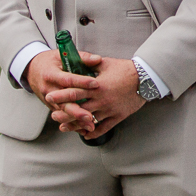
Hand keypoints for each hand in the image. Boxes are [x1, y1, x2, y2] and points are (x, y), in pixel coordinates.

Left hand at [27, 49, 144, 139]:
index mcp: (97, 86)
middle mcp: (101, 100)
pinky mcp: (117, 117)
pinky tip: (85, 134)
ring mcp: (109, 110)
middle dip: (64, 113)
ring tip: (64, 127)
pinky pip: (103, 128)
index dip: (61, 95)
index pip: (75, 92)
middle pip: (78, 109)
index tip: (50, 96)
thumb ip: (89, 64)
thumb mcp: (105, 63)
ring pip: (88, 121)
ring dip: (74, 125)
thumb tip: (76, 61)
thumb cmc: (125, 70)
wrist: (145, 79)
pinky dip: (93, 133)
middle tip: (53, 115)